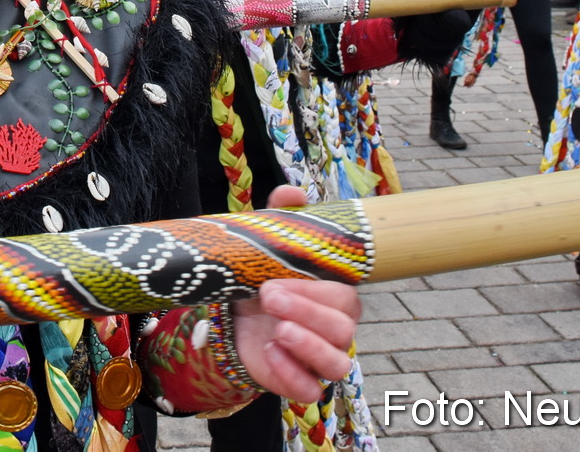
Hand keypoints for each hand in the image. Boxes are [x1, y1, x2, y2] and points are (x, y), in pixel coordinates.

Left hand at [231, 186, 360, 399]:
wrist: (234, 317)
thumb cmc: (263, 280)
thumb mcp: (268, 247)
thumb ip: (283, 218)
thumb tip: (292, 192)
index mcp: (334, 296)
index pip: (345, 297)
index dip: (317, 291)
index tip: (278, 279)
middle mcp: (335, 329)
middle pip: (343, 328)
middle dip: (307, 311)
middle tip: (269, 295)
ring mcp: (320, 359)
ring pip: (337, 362)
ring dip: (309, 345)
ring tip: (279, 330)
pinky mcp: (301, 383)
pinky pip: (311, 389)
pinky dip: (292, 373)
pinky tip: (270, 352)